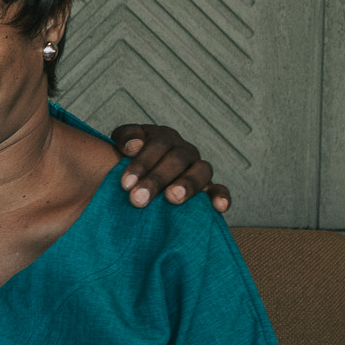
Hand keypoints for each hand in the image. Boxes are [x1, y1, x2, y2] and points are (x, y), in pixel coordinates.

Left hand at [110, 124, 231, 211]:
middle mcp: (183, 150)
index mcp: (163, 137)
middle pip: (176, 160)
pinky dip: (221, 196)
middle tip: (138, 199)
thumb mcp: (122, 144)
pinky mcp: (208, 188)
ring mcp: (198, 168)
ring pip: (201, 171)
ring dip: (187, 184)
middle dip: (157, 179)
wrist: (139, 179)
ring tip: (172, 199)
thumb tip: (133, 146)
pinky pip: (219, 189)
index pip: (157, 145)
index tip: (125, 184)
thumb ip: (125, 139)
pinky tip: (219, 207)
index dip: (141, 163)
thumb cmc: (127, 161)